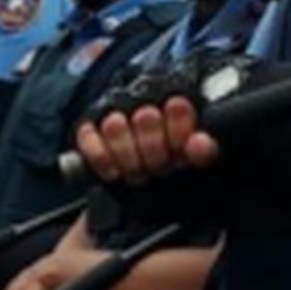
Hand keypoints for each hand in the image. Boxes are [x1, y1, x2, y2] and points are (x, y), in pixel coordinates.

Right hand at [73, 97, 220, 186]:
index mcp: (174, 106)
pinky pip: (88, 137)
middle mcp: (143, 104)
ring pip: (115, 125)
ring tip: (138, 172)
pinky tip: (114, 173)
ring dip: (128, 156)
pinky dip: (101, 156)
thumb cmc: (173, 165)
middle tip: (158, 167)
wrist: (142, 184)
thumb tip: (199, 143)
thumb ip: (202, 150)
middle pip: (146, 117)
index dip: (178, 134)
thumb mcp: (194, 159)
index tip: (178, 154)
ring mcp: (114, 115)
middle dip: (153, 151)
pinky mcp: (89, 129)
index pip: (177, 106)